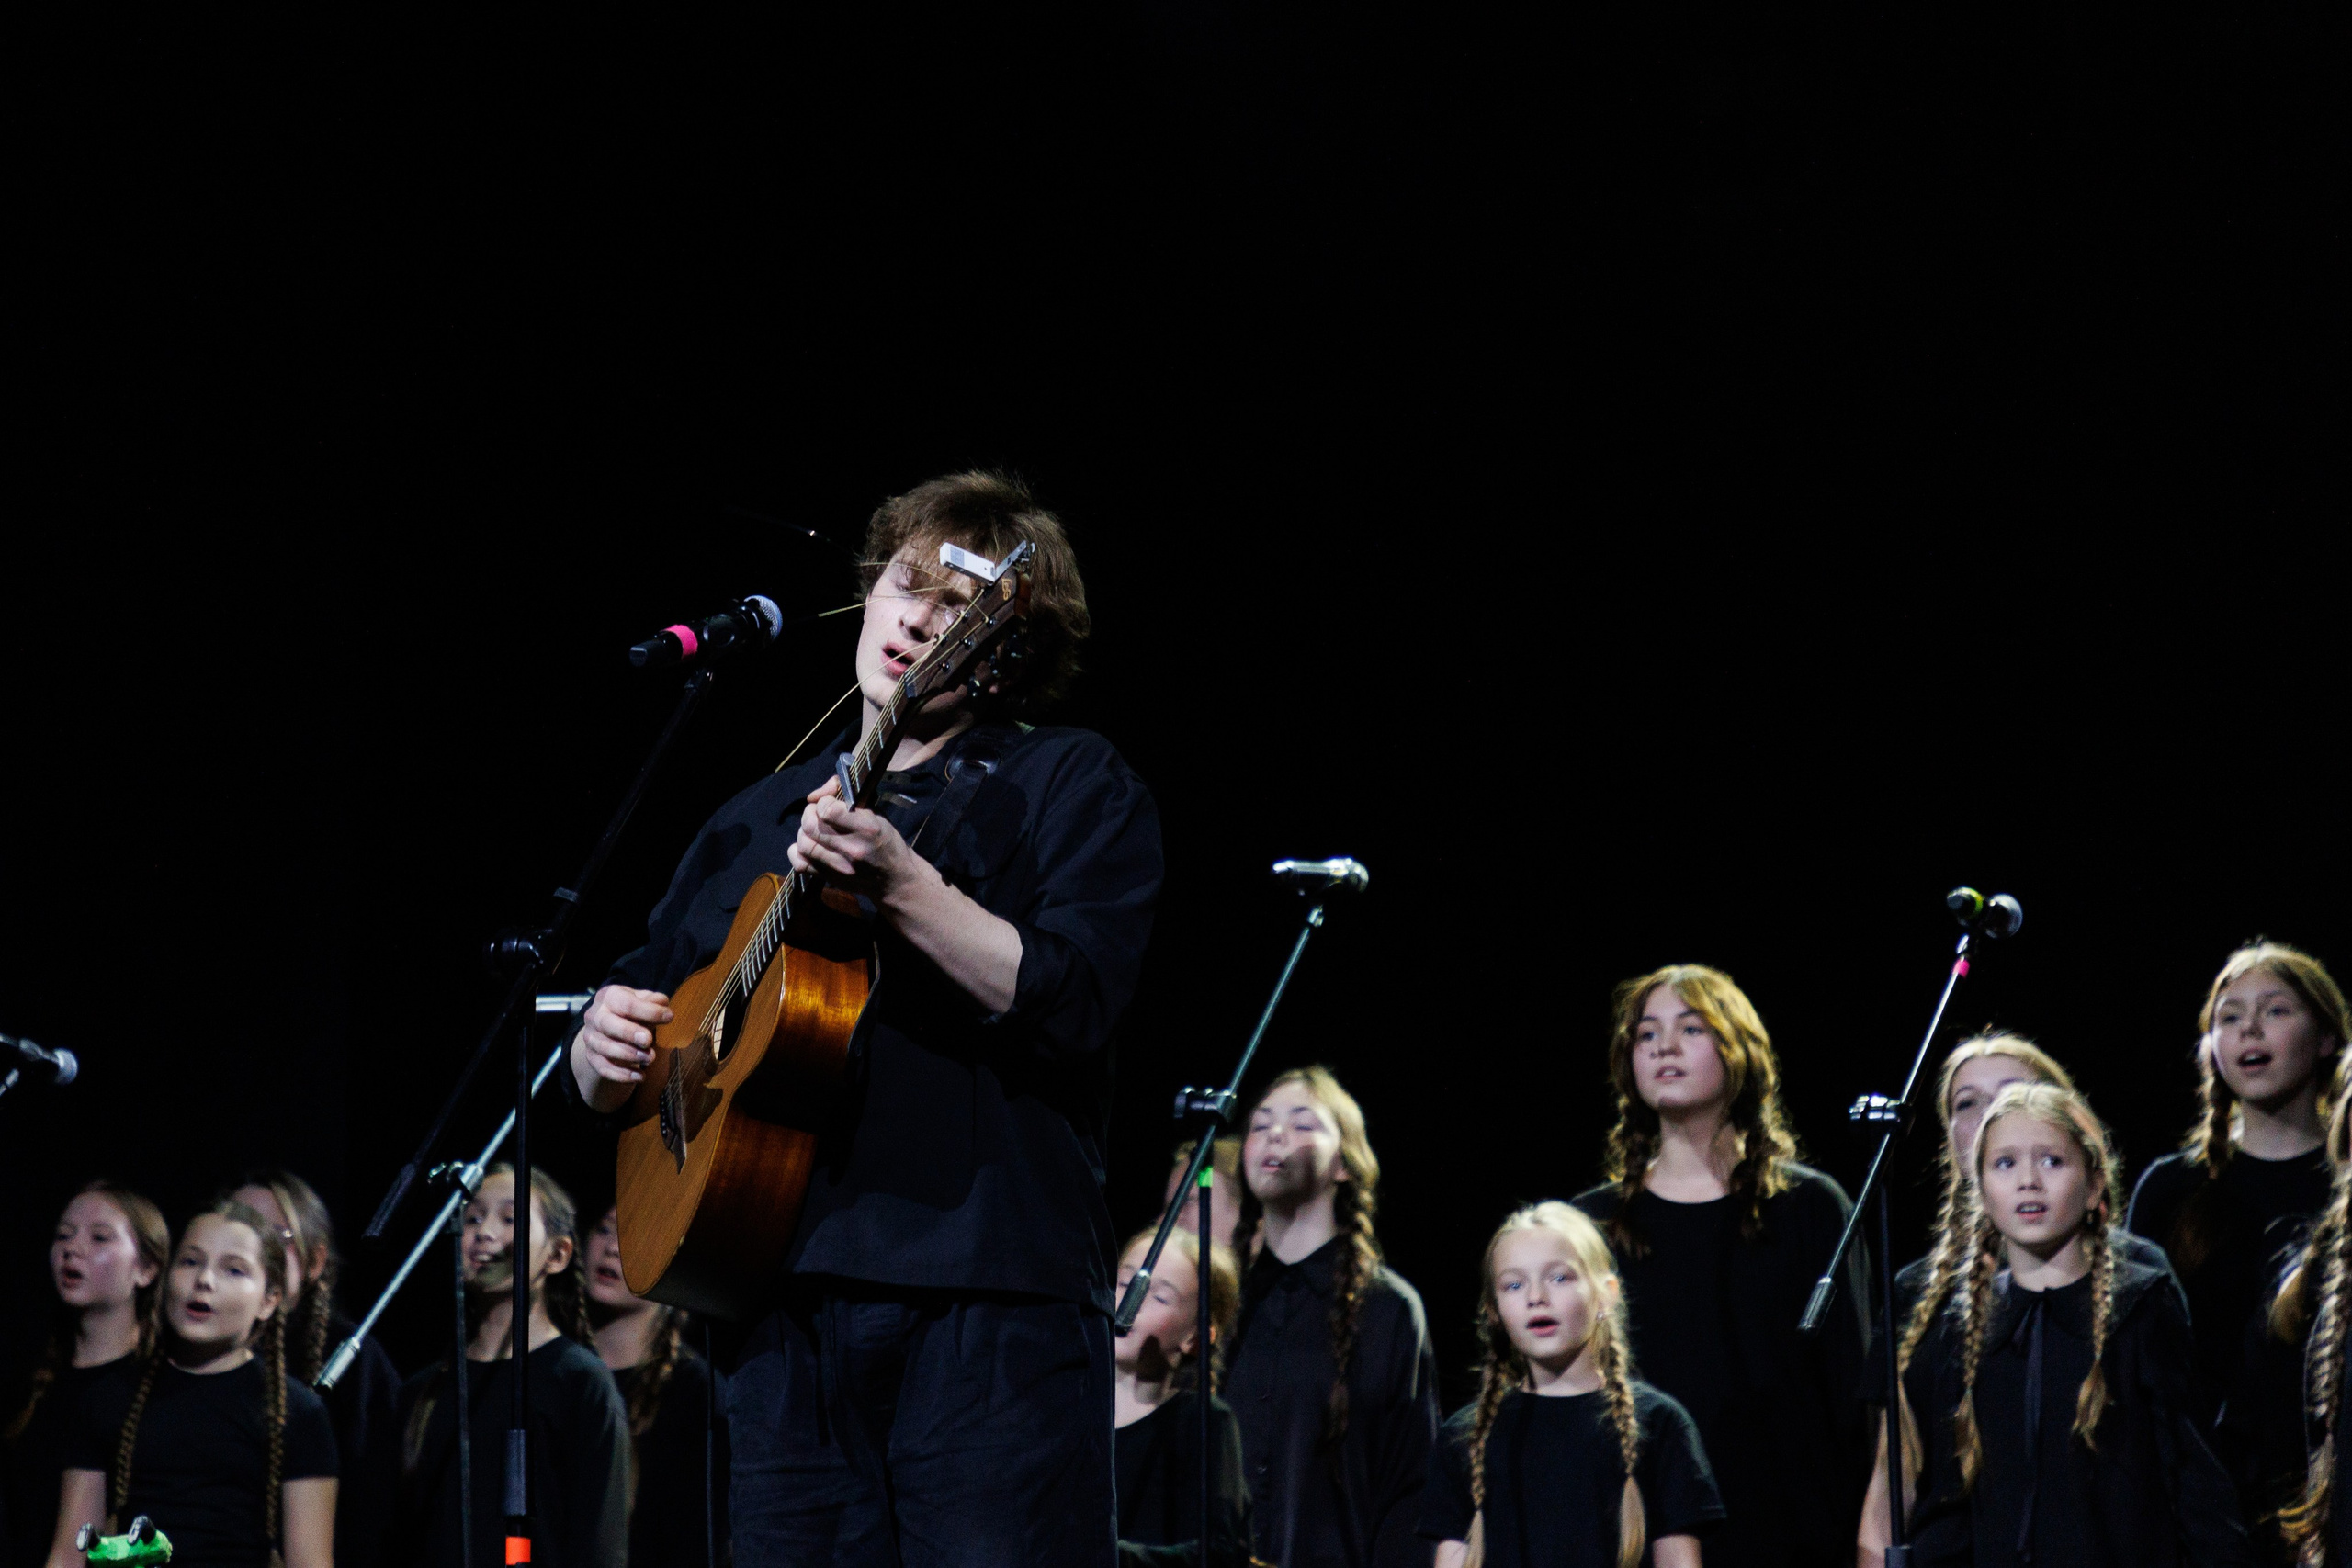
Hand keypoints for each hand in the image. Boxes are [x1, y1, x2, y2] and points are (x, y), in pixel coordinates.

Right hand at [570, 984, 672, 1113]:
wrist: (612, 1028)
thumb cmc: (633, 1012)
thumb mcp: (643, 1001)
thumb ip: (654, 1002)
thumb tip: (663, 1005)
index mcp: (609, 996)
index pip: (627, 1003)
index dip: (648, 1011)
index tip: (669, 1017)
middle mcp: (595, 1015)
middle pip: (607, 1024)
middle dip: (629, 1033)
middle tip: (649, 1040)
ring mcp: (591, 1037)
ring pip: (605, 1048)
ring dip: (629, 1055)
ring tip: (650, 1058)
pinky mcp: (592, 1057)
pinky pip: (604, 1068)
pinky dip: (622, 1074)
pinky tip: (640, 1076)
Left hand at [789, 777, 931, 905]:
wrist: (895, 879)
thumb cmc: (886, 842)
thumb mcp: (877, 814)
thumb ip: (849, 799)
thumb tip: (818, 792)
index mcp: (867, 829)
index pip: (828, 810)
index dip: (824, 802)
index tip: (830, 803)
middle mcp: (852, 849)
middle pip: (811, 826)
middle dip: (810, 813)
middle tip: (818, 813)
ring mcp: (840, 867)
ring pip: (804, 843)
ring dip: (804, 831)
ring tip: (814, 829)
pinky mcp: (831, 878)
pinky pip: (800, 864)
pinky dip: (797, 852)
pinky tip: (808, 846)